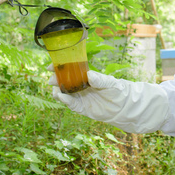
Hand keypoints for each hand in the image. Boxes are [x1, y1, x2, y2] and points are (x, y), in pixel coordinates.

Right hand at [50, 69, 169, 133]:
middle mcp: (81, 86)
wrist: (123, 106)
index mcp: (86, 77)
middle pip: (64, 82)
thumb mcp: (109, 82)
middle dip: (56, 80)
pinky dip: (65, 101)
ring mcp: (80, 97)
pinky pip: (71, 104)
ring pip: (65, 94)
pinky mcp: (82, 108)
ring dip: (58, 91)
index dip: (60, 68)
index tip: (51, 66)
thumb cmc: (117, 90)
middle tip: (51, 80)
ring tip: (55, 89)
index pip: (70, 71)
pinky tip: (61, 96)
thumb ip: (99, 79)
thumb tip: (88, 75)